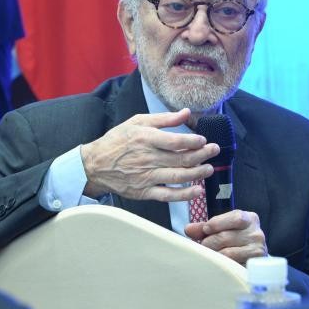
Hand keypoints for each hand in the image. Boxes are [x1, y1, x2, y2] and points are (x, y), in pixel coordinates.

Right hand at [81, 108, 217, 201]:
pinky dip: (184, 195)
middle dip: (202, 155)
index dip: (193, 141)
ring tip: (209, 169)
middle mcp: (148, 158)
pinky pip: (167, 195)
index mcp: (146, 139)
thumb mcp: (137, 122)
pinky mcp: (144, 191)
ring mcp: (146, 177)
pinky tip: (197, 191)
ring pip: (178, 176)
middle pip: (181, 159)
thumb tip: (186, 113)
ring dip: (197, 173)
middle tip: (214, 151)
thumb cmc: (116, 141)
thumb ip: (164, 119)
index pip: (175, 141)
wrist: (94, 165)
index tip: (203, 140)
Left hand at [184, 210, 267, 264]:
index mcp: (249, 219)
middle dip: (209, 242)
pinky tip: (217, 264)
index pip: (235, 218)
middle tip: (202, 247)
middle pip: (226, 237)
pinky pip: (232, 266)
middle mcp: (256, 233)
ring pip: (228, 253)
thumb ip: (205, 227)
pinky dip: (221, 265)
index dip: (217, 223)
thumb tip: (188, 229)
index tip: (205, 229)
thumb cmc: (235, 238)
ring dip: (213, 255)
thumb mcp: (222, 227)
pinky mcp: (253, 266)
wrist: (252, 255)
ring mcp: (257, 250)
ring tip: (208, 255)